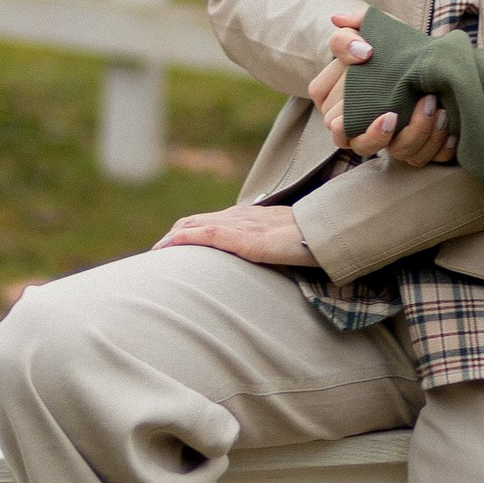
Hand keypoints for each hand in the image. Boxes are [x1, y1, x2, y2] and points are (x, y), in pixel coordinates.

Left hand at [154, 203, 318, 264]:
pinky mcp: (245, 239)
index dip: (186, 232)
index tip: (169, 249)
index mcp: (248, 218)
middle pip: (194, 221)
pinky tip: (168, 247)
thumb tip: (260, 265)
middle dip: (172, 237)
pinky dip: (183, 239)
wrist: (327, 233)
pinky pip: (207, 235)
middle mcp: (240, 217)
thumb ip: (266, 248)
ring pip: (195, 226)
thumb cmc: (309, 240)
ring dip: (171, 239)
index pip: (207, 222)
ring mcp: (241, 226)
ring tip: (155, 255)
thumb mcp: (281, 242)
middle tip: (157, 255)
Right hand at [305, 27, 456, 167]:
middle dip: (390, 135)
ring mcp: (390, 140)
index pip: (339, 128)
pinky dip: (439, 147)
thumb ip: (347, 38)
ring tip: (439, 108)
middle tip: (414, 108)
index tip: (388, 114)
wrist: (420, 51)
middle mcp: (362, 129)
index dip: (358, 128)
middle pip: (365, 148)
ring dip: (421, 135)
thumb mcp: (364, 32)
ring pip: (400, 154)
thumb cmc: (384, 44)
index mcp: (339, 108)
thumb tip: (362, 51)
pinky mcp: (416, 145)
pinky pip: (425, 157)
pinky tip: (450, 129)